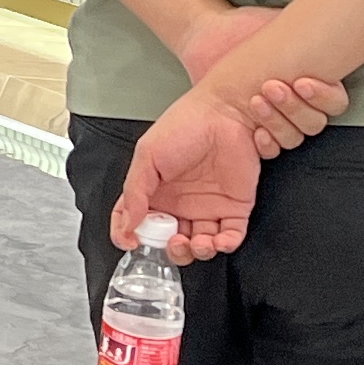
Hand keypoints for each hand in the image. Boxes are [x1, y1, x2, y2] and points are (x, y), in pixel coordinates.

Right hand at [110, 88, 263, 262]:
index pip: (135, 221)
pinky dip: (224, 245)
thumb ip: (134, 191)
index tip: (132, 242)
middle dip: (170, 251)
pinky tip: (217, 239)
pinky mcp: (235, 207)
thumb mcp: (147, 155)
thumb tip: (127, 224)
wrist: (225, 112)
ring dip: (196, 252)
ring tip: (194, 242)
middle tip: (171, 242)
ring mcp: (208, 207)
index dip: (129, 236)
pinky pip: (230, 236)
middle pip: (170, 241)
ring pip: (200, 245)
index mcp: (155, 191)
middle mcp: (180, 203)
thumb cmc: (185, 125)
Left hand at [170, 4, 351, 157]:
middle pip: (315, 122)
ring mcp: (278, 119)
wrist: (208, 37)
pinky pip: (272, 150)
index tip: (302, 82)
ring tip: (256, 100)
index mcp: (311, 79)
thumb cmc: (244, 28)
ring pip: (295, 136)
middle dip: (295, 107)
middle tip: (271, 86)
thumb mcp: (279, 25)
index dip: (323, 96)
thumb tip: (337, 16)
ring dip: (278, 121)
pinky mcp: (256, 132)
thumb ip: (310, 27)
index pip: (334, 101)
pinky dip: (267, 143)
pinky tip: (256, 130)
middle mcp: (298, 102)